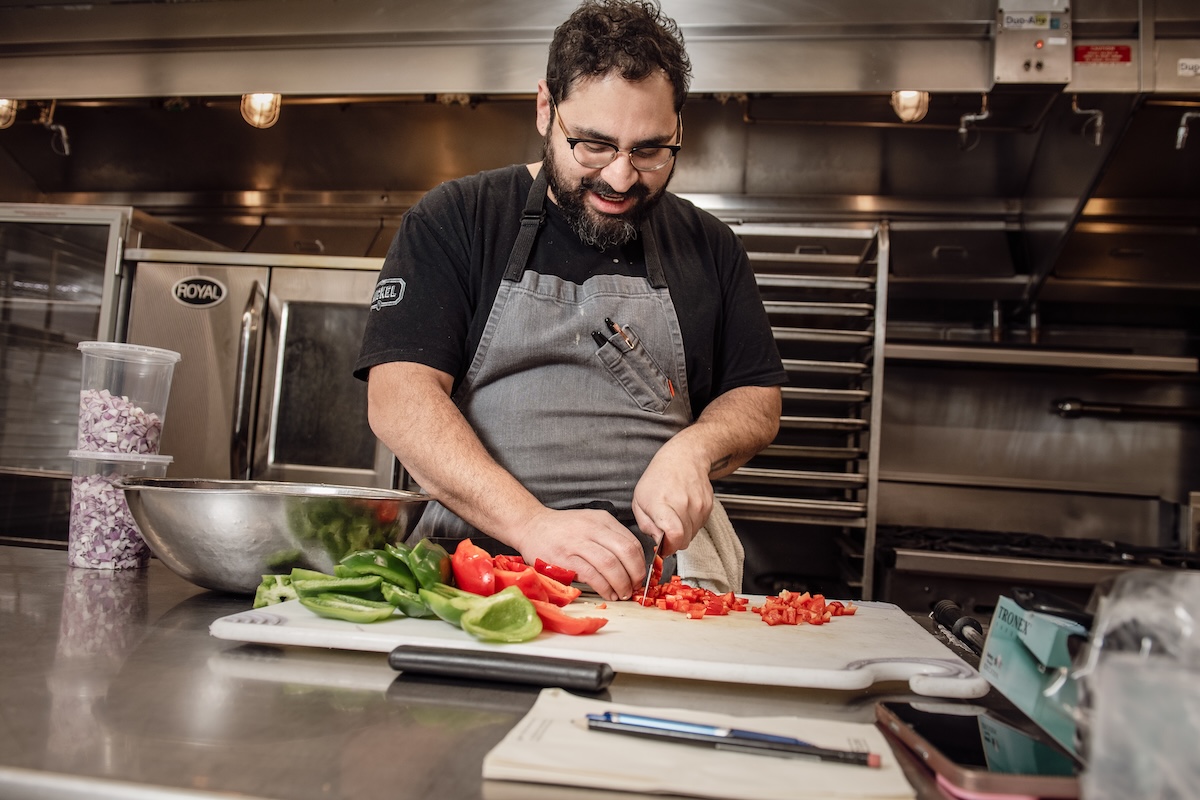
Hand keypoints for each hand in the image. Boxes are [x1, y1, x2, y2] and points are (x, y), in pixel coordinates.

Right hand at [515, 508, 646, 600]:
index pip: (631, 542)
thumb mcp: (589, 522)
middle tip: (634, 587)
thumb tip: (632, 563)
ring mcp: (578, 542)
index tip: (640, 576)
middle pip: (626, 552)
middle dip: (635, 574)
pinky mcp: (565, 558)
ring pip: (611, 565)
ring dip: (621, 584)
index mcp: (602, 519)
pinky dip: (605, 588)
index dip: (640, 563)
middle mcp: (592, 528)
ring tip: (622, 593)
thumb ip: (608, 537)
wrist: (530, 526)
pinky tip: (608, 594)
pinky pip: (592, 575)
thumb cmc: (562, 529)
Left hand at [630, 441, 712, 557]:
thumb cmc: (659, 478)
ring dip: (682, 532)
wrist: (684, 458)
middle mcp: (683, 504)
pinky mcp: (708, 506)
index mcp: (662, 503)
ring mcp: (698, 505)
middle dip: (673, 541)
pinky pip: (699, 526)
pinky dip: (691, 524)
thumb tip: (658, 542)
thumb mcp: (639, 500)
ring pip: (692, 535)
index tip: (662, 548)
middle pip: (683, 540)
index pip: (674, 534)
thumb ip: (646, 526)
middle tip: (664, 529)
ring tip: (674, 515)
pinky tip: (683, 510)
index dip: (669, 547)